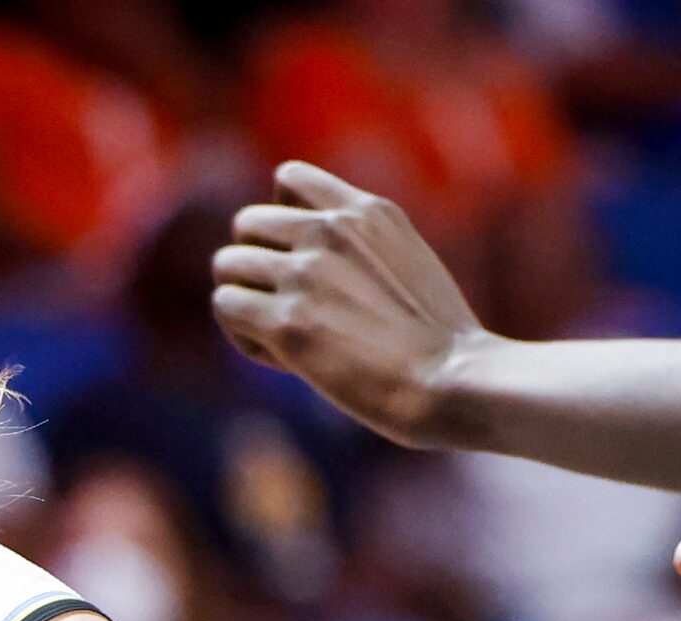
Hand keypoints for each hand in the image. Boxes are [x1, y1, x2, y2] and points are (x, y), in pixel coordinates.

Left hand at [212, 163, 484, 448]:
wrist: (454, 381)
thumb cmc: (441, 342)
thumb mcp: (411, 259)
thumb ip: (364, 243)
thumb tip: (314, 257)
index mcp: (365, 210)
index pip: (288, 179)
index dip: (281, 221)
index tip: (303, 261)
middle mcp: (329, 230)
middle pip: (247, 225)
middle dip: (258, 267)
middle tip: (291, 309)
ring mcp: (305, 273)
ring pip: (227, 265)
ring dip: (246, 302)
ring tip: (281, 336)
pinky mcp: (287, 322)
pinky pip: (226, 306)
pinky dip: (242, 334)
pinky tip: (278, 356)